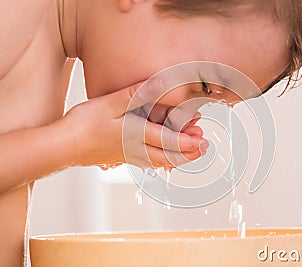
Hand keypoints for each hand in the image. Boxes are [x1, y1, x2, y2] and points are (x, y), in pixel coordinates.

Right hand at [61, 78, 206, 168]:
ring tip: (187, 155)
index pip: (169, 141)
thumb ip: (137, 93)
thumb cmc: (84, 124)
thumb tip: (162, 83)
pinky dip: (158, 160)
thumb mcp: (110, 103)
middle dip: (187, 154)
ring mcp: (128, 155)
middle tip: (203, 150)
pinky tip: (158, 159)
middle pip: (167, 156)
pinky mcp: (119, 157)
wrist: (63, 146)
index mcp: (136, 134)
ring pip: (158, 161)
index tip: (203, 142)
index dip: (188, 142)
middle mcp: (135, 148)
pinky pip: (145, 162)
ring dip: (175, 158)